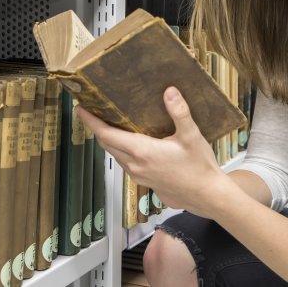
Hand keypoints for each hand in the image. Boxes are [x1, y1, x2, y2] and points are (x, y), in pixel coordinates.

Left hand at [76, 86, 229, 217]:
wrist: (207, 196)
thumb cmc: (199, 167)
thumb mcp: (191, 136)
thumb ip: (179, 112)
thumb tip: (169, 91)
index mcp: (142, 151)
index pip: (106, 134)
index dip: (91, 121)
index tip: (80, 109)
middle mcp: (135, 165)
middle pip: (106, 144)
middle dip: (96, 128)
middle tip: (91, 112)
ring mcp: (138, 175)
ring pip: (115, 155)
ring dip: (108, 140)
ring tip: (108, 124)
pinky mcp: (144, 181)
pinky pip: (125, 163)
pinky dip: (120, 150)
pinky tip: (129, 143)